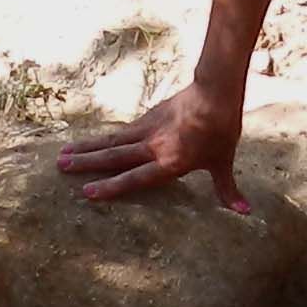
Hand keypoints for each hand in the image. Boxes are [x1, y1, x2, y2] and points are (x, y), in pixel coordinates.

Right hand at [54, 82, 250, 213]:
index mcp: (170, 162)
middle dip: (86, 163)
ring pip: (110, 142)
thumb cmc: (221, 130)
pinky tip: (89, 142)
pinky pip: (120, 132)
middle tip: (61, 167)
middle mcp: (153, 147)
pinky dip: (102, 138)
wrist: (216, 92)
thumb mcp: (224, 162)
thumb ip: (228, 190)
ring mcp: (147, 130)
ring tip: (62, 154)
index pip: (136, 177)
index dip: (112, 186)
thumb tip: (245, 214)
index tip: (88, 192)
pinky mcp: (147, 117)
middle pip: (114, 156)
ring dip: (87, 148)